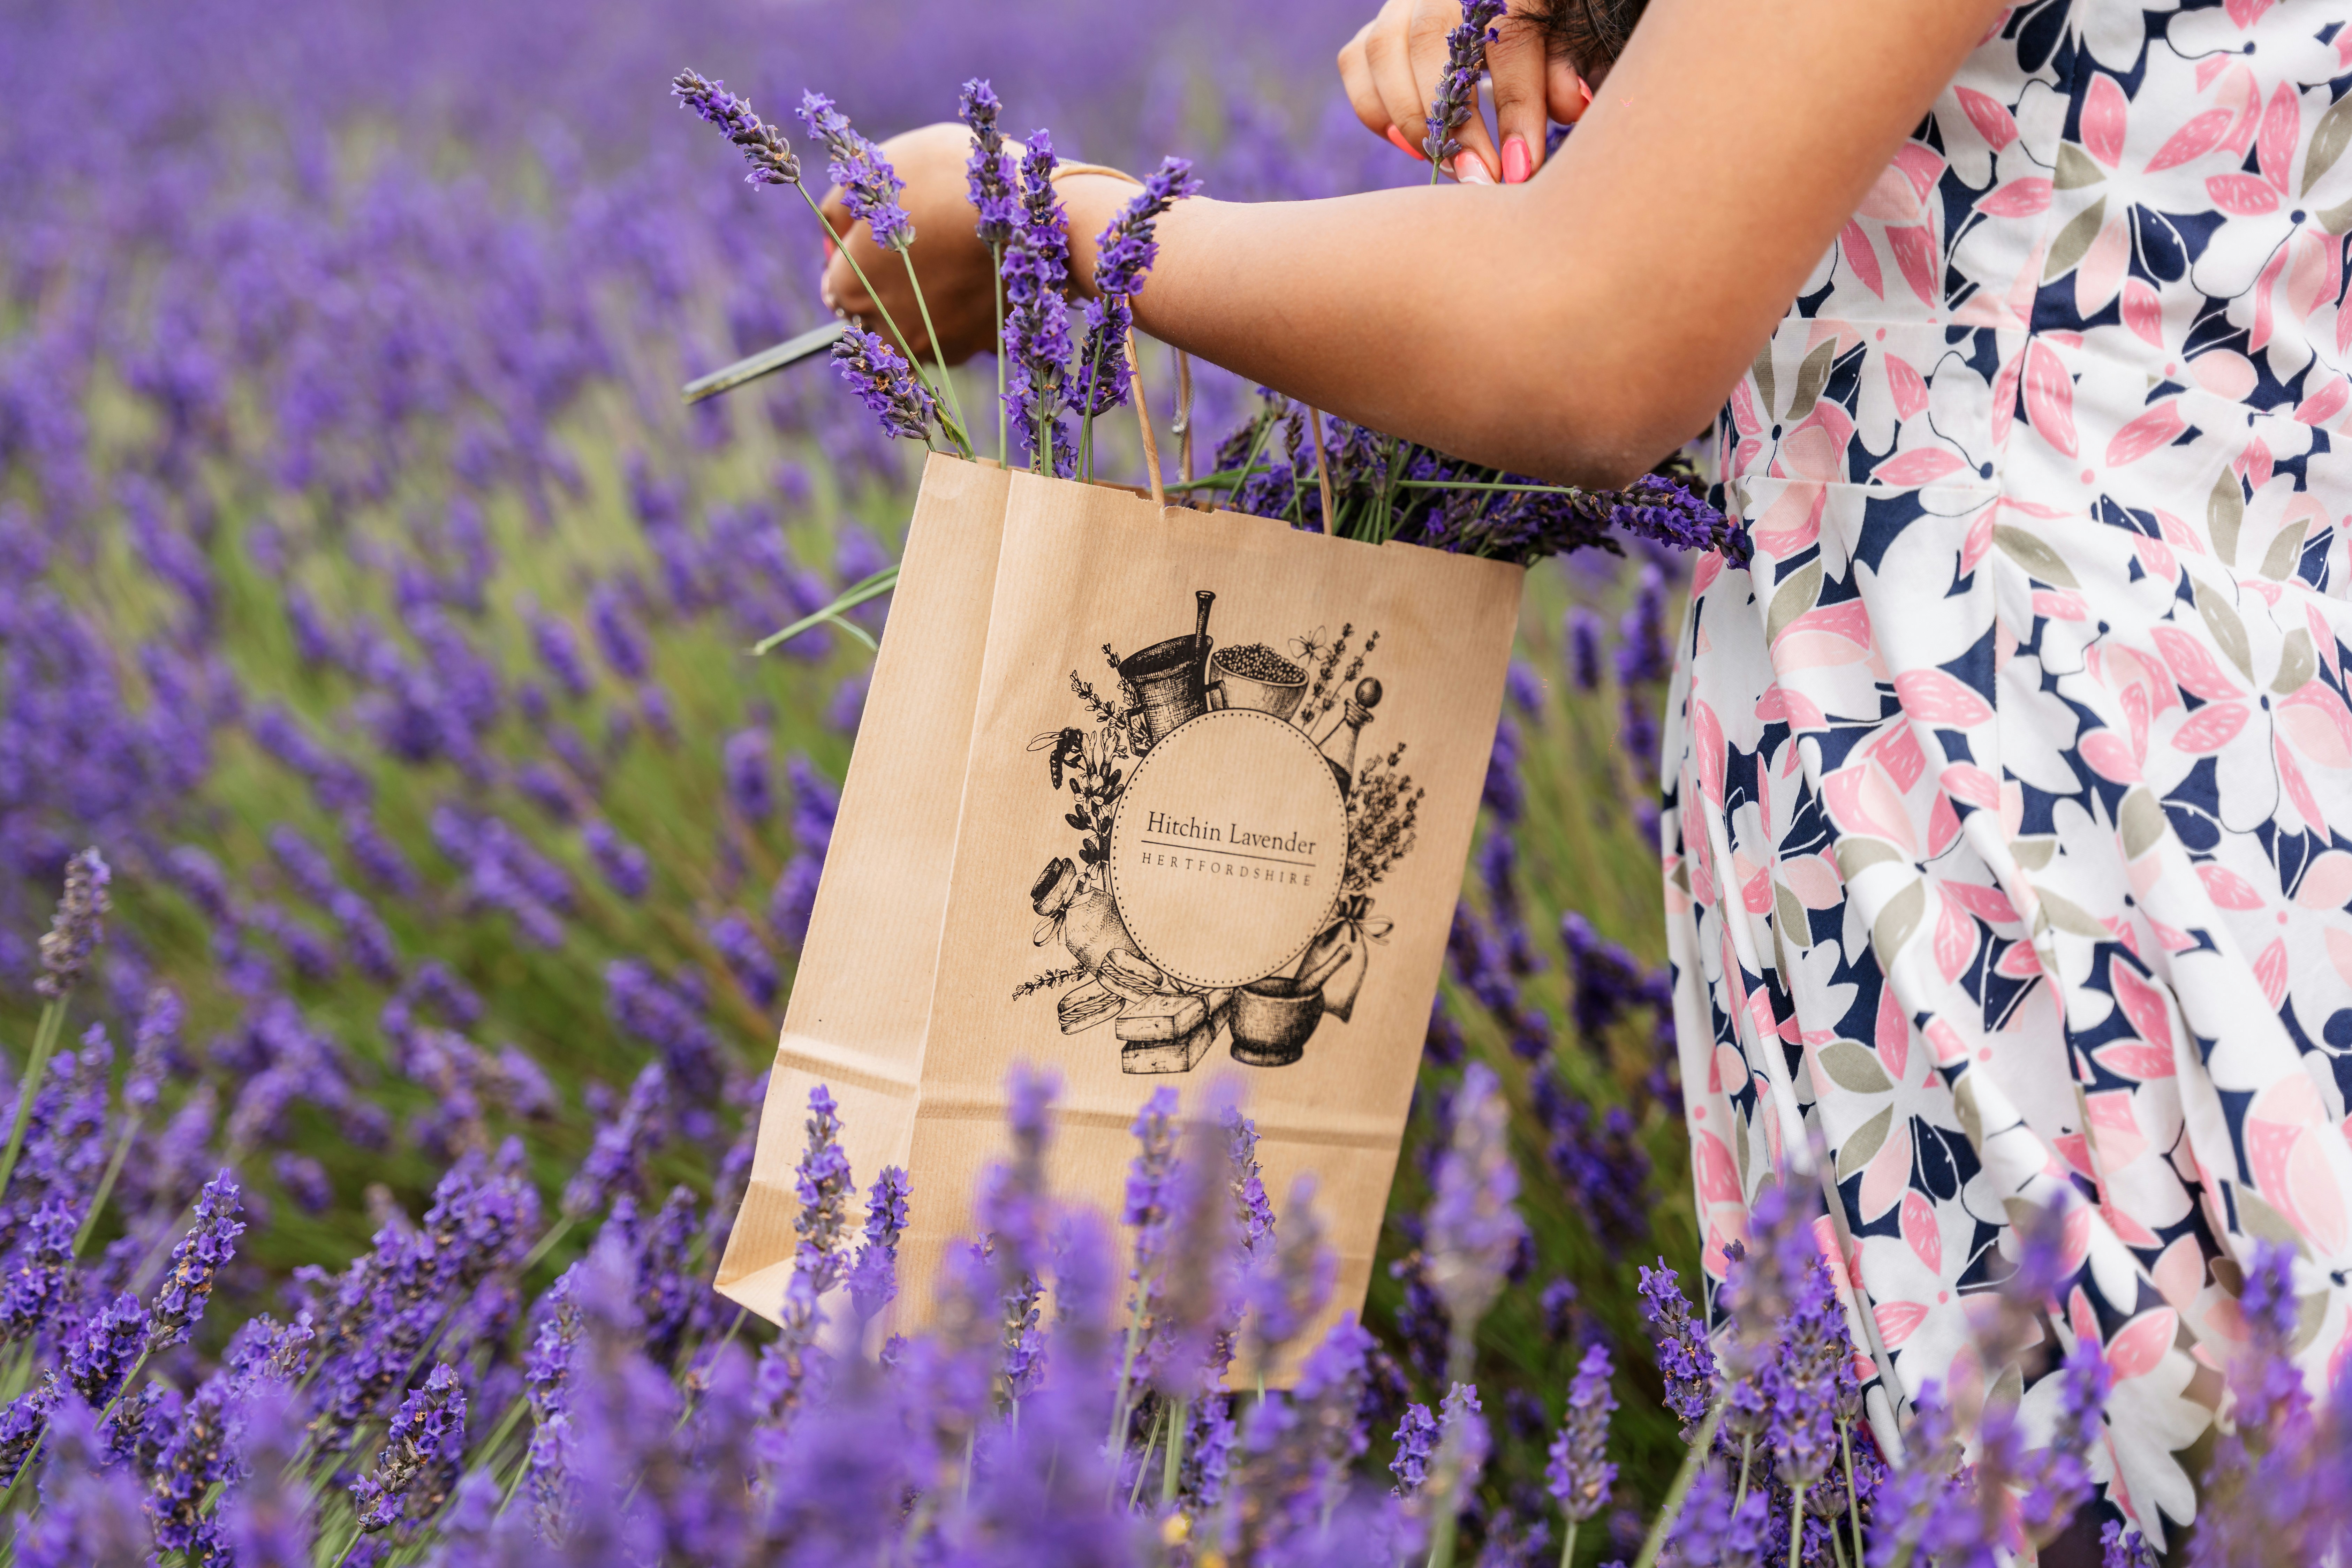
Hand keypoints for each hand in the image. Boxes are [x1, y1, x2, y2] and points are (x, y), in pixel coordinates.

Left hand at [817, 122, 1001, 365]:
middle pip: (879, 312)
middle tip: (927, 245)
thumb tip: (830, 236)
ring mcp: (936, 348)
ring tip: (960, 257)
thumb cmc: (950, 179)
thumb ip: (841, 207)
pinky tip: (987, 274)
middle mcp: (886, 333)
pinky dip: (971, 310)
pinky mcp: (979, 351)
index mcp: (850, 291)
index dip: (861, 259)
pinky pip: (966, 332)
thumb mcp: (881, 170)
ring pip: (923, 326)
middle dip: (895, 285)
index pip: (838, 286)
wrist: (1032, 216)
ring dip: (933, 301)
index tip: (884, 239)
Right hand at [1336, 0, 1592, 183]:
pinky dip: (1375, 109)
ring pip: (1383, 53)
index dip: (1516, 109)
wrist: (1489, 8)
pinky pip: (1356, 63)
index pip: (1510, 41)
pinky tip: (1408, 142)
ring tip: (1447, 163)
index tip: (1521, 167)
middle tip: (1480, 176)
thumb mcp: (1563, 35)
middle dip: (1455, 125)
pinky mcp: (1375, 25)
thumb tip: (1571, 109)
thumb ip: (1563, 66)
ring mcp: (1401, 1)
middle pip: (1433, 46)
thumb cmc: (1537, 23)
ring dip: (1411, 119)